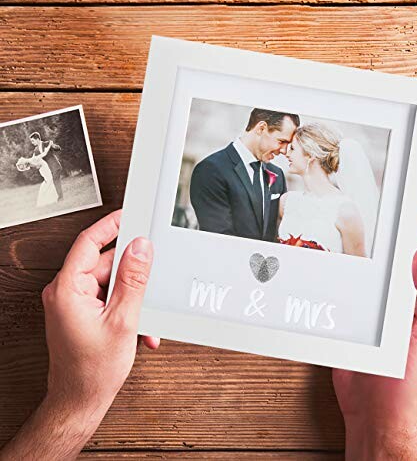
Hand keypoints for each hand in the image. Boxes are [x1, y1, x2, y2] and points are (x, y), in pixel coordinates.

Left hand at [1, 210, 158, 459]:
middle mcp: (66, 292)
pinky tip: (138, 325)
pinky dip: (126, 307)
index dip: (110, 226)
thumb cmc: (92, 371)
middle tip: (150, 276)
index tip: (128, 215)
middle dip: (131, 274)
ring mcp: (72, 303)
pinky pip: (107, 297)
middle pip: (104, 264)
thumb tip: (140, 248)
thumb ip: (133, 280)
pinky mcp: (81, 312)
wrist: (80, 401)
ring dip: (132, 297)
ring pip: (109, 282)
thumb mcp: (123, 320)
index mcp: (67, 289)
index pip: (88, 243)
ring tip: (142, 316)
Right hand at [332, 216, 416, 459]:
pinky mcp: (358, 317)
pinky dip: (350, 273)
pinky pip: (354, 288)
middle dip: (399, 235)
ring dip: (373, 252)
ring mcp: (381, 310)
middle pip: (403, 260)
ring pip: (377, 272)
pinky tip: (341, 262)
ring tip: (365, 230)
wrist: (374, 410)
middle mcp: (405, 303)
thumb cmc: (407, 380)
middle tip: (389, 212)